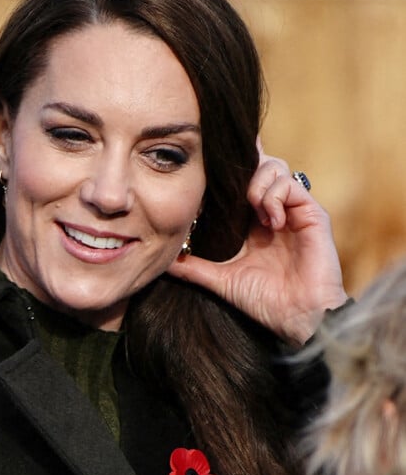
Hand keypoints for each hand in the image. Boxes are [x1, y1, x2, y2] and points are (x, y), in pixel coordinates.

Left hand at [167, 141, 347, 345]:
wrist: (298, 321)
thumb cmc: (265, 302)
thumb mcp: (220, 279)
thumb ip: (193, 266)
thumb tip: (163, 261)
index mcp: (252, 221)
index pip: (242, 181)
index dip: (230, 166)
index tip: (210, 154)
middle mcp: (273, 211)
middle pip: (260, 164)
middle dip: (243, 165)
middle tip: (227, 182)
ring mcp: (293, 211)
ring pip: (276, 167)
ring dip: (257, 183)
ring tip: (252, 209)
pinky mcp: (312, 215)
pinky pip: (292, 185)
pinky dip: (275, 196)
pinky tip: (269, 220)